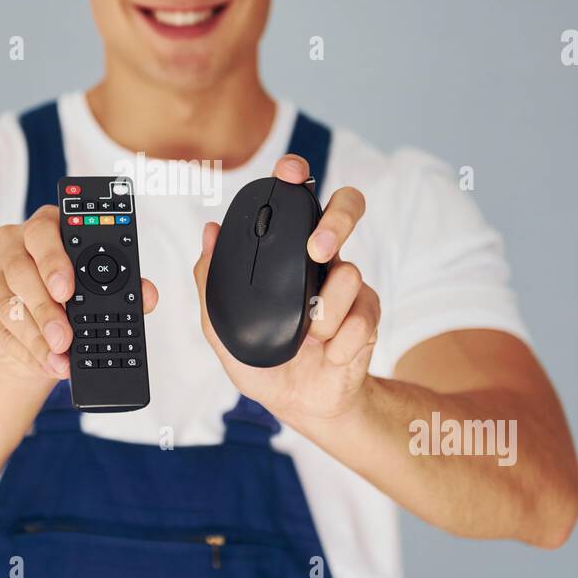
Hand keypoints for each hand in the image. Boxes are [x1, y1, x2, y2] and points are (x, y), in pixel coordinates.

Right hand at [0, 205, 158, 383]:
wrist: (32, 330)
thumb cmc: (69, 298)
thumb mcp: (97, 289)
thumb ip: (125, 288)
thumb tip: (148, 295)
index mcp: (45, 226)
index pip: (43, 230)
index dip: (55, 260)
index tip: (68, 290)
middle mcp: (11, 242)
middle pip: (21, 271)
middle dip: (46, 309)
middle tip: (66, 338)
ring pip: (7, 304)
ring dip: (35, 337)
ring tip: (58, 359)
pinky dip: (22, 351)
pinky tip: (42, 362)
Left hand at [193, 155, 379, 421]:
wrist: (300, 403)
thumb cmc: (263, 360)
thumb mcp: (220, 328)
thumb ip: (210, 283)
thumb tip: (208, 233)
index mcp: (287, 253)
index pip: (296, 202)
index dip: (296, 179)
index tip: (289, 173)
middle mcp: (322, 260)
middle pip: (347, 208)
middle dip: (337, 220)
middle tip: (317, 249)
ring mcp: (348, 286)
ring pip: (348, 274)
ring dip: (323, 315)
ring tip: (309, 338)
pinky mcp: (368, 315)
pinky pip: (359, 319)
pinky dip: (339, 344)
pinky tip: (330, 355)